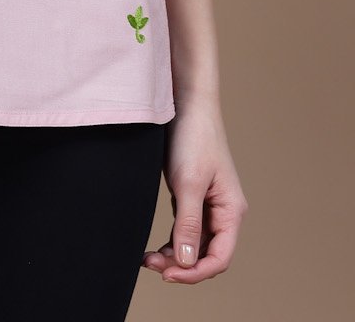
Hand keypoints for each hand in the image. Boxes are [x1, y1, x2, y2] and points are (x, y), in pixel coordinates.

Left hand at [142, 96, 248, 284]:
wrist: (185, 104)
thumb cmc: (193, 138)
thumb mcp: (188, 183)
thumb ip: (187, 223)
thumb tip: (185, 262)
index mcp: (231, 211)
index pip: (220, 257)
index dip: (195, 272)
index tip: (168, 274)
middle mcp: (223, 212)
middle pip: (206, 254)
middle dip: (181, 265)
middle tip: (150, 264)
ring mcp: (207, 205)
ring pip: (193, 244)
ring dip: (173, 255)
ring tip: (147, 258)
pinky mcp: (191, 196)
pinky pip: (184, 229)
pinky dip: (171, 240)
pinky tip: (154, 246)